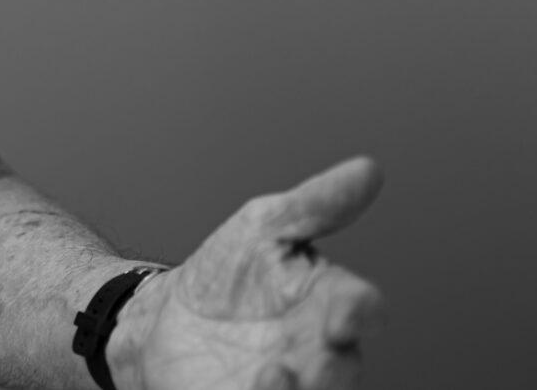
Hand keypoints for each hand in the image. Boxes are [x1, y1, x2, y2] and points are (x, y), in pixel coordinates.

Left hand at [114, 156, 385, 389]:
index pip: (360, 309)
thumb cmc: (230, 274)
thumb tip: (368, 169)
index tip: (346, 312)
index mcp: (329, 307)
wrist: (168, 317)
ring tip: (272, 374)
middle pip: (342, 368)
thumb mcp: (264, 228)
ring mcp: (286, 387)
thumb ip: (314, 205)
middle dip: (330, 367)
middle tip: (305, 356)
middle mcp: (318, 355)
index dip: (360, 312)